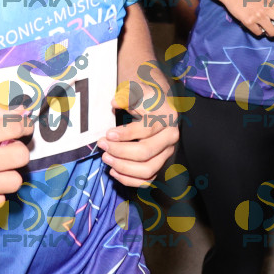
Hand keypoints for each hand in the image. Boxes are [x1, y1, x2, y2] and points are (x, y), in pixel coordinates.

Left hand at [105, 68, 181, 188]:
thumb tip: (115, 102)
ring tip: (106, 158)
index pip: (148, 129)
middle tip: (103, 146)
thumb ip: (128, 94)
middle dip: (120, 151)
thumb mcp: (139, 92)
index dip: (126, 133)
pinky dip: (129, 180)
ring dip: (123, 167)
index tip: (108, 134)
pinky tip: (113, 171)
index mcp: (167, 117)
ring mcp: (167, 153)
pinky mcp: (161, 165)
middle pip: (146, 151)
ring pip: (148, 170)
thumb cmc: (146, 101)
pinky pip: (147, 181)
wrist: (159, 109)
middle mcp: (170, 137)